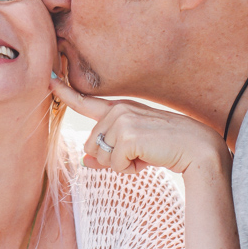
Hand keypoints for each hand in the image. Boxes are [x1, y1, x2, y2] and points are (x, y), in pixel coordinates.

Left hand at [50, 77, 228, 175]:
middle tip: (140, 154)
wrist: (199, 150)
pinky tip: (148, 159)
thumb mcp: (134, 151)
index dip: (65, 92)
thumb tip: (85, 161)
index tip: (49, 79)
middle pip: (92, 145)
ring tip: (146, 155)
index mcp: (121, 109)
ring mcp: (123, 119)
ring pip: (102, 155)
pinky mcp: (128, 134)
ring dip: (122, 164)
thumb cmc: (167, 149)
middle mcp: (120, 109)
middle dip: (112, 158)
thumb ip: (107, 154)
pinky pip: (114, 163)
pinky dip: (130, 169)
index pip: (86, 101)